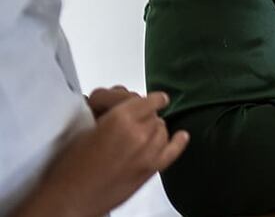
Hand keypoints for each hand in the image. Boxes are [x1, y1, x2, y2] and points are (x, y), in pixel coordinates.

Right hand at [14, 92, 188, 216]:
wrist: (69, 199)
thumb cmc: (69, 165)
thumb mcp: (85, 127)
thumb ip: (110, 112)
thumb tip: (124, 105)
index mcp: (120, 118)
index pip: (145, 100)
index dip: (140, 100)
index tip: (142, 99)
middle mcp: (140, 132)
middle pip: (153, 114)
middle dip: (142, 115)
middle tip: (127, 123)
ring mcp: (149, 152)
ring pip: (162, 129)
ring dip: (152, 128)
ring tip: (137, 134)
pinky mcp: (151, 170)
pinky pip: (173, 151)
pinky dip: (177, 141)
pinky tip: (181, 135)